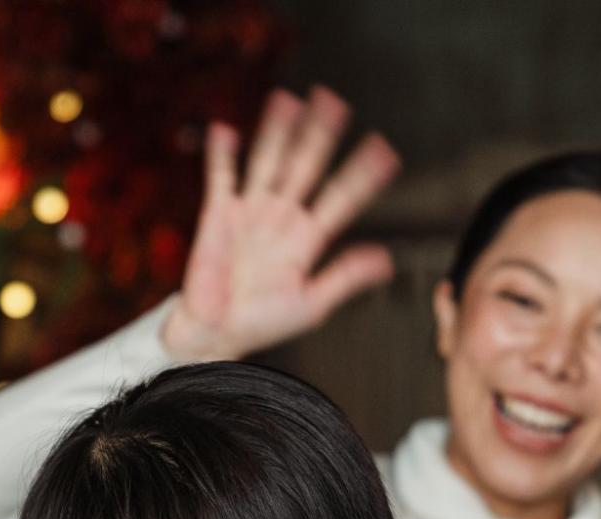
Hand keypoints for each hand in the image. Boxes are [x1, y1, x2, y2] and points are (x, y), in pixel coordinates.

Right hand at [161, 85, 399, 362]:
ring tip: (290, 101)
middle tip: (337, 103)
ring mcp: (250, 213)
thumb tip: (385, 261)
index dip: (362, 175)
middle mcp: (281, 218)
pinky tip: (226, 130)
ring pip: (269, 162)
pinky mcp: (219, 215)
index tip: (386, 152)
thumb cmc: (261, 324)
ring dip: (278, 132)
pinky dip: (222, 155)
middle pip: (305, 167)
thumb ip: (345, 278)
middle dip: (320, 136)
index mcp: (306, 239)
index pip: (341, 198)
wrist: (214, 334)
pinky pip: (221, 178)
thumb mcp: (312, 304)